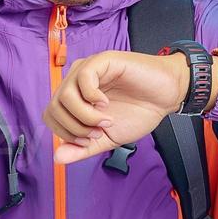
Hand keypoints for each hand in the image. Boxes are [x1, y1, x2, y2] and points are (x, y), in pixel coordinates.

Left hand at [45, 52, 191, 164]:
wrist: (166, 97)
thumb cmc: (138, 112)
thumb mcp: (107, 138)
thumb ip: (82, 148)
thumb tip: (57, 158)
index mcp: (75, 97)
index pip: (51, 116)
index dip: (66, 134)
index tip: (89, 141)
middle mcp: (76, 81)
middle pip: (54, 107)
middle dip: (75, 128)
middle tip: (99, 131)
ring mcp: (88, 69)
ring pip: (65, 95)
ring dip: (84, 115)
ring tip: (106, 120)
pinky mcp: (102, 61)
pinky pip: (82, 78)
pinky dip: (91, 97)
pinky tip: (106, 104)